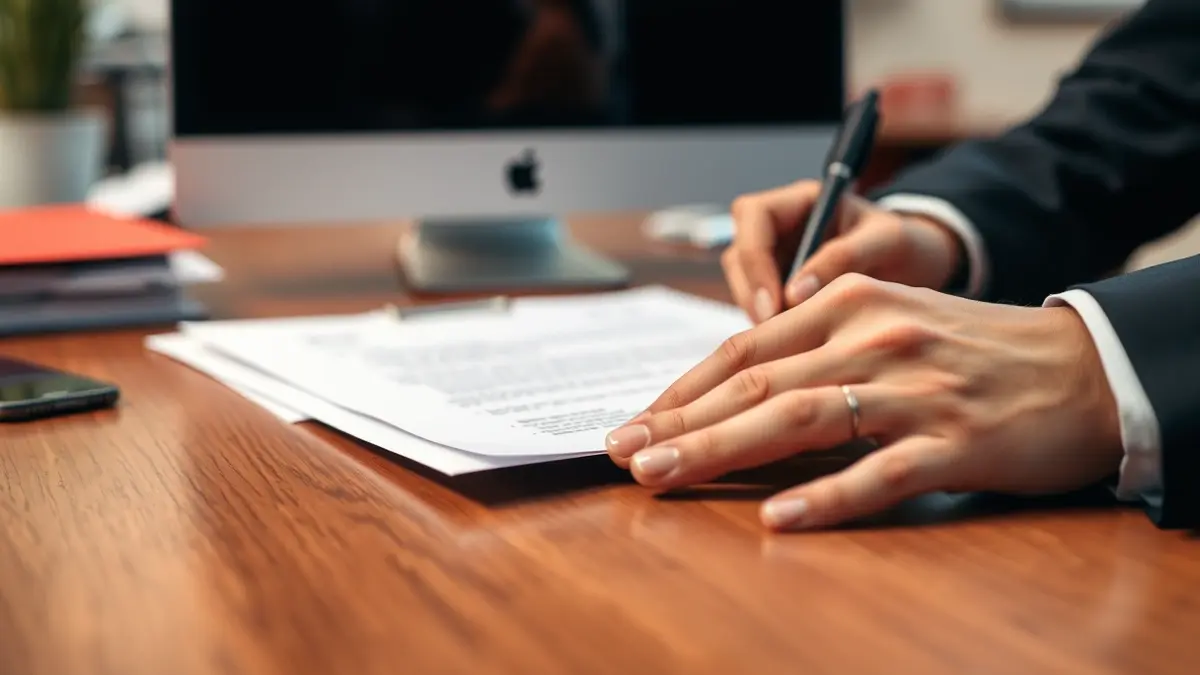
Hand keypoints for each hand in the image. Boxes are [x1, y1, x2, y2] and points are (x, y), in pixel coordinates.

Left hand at [604, 275, 1123, 530]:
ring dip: (720, 450)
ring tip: (664, 477)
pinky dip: (825, 497)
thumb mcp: (888, 321)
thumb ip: (815, 347)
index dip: (683, 389)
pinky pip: (879, 474)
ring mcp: (915, 390)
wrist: (1078, 366)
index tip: (636, 422)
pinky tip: (776, 518)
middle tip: (624, 455)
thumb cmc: (969, 349)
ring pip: (800, 420)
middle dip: (680, 422)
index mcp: (851, 301)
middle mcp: (876, 337)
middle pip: (757, 384)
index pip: (745, 350)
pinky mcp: (956, 442)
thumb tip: (729, 395)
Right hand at [724, 180, 963, 323]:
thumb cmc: (904, 244)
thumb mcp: (885, 241)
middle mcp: (779, 227)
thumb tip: (793, 293)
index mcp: (800, 200)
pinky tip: (794, 345)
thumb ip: (842, 257)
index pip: (753, 216)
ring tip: (791, 341)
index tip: (775, 302)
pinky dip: (770, 327)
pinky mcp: (776, 289)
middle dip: (753, 294)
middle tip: (776, 330)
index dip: (755, 259)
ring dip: (758, 313)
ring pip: (742, 285)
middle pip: (739, 255)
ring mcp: (773, 260)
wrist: (916, 267)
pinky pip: (758, 307)